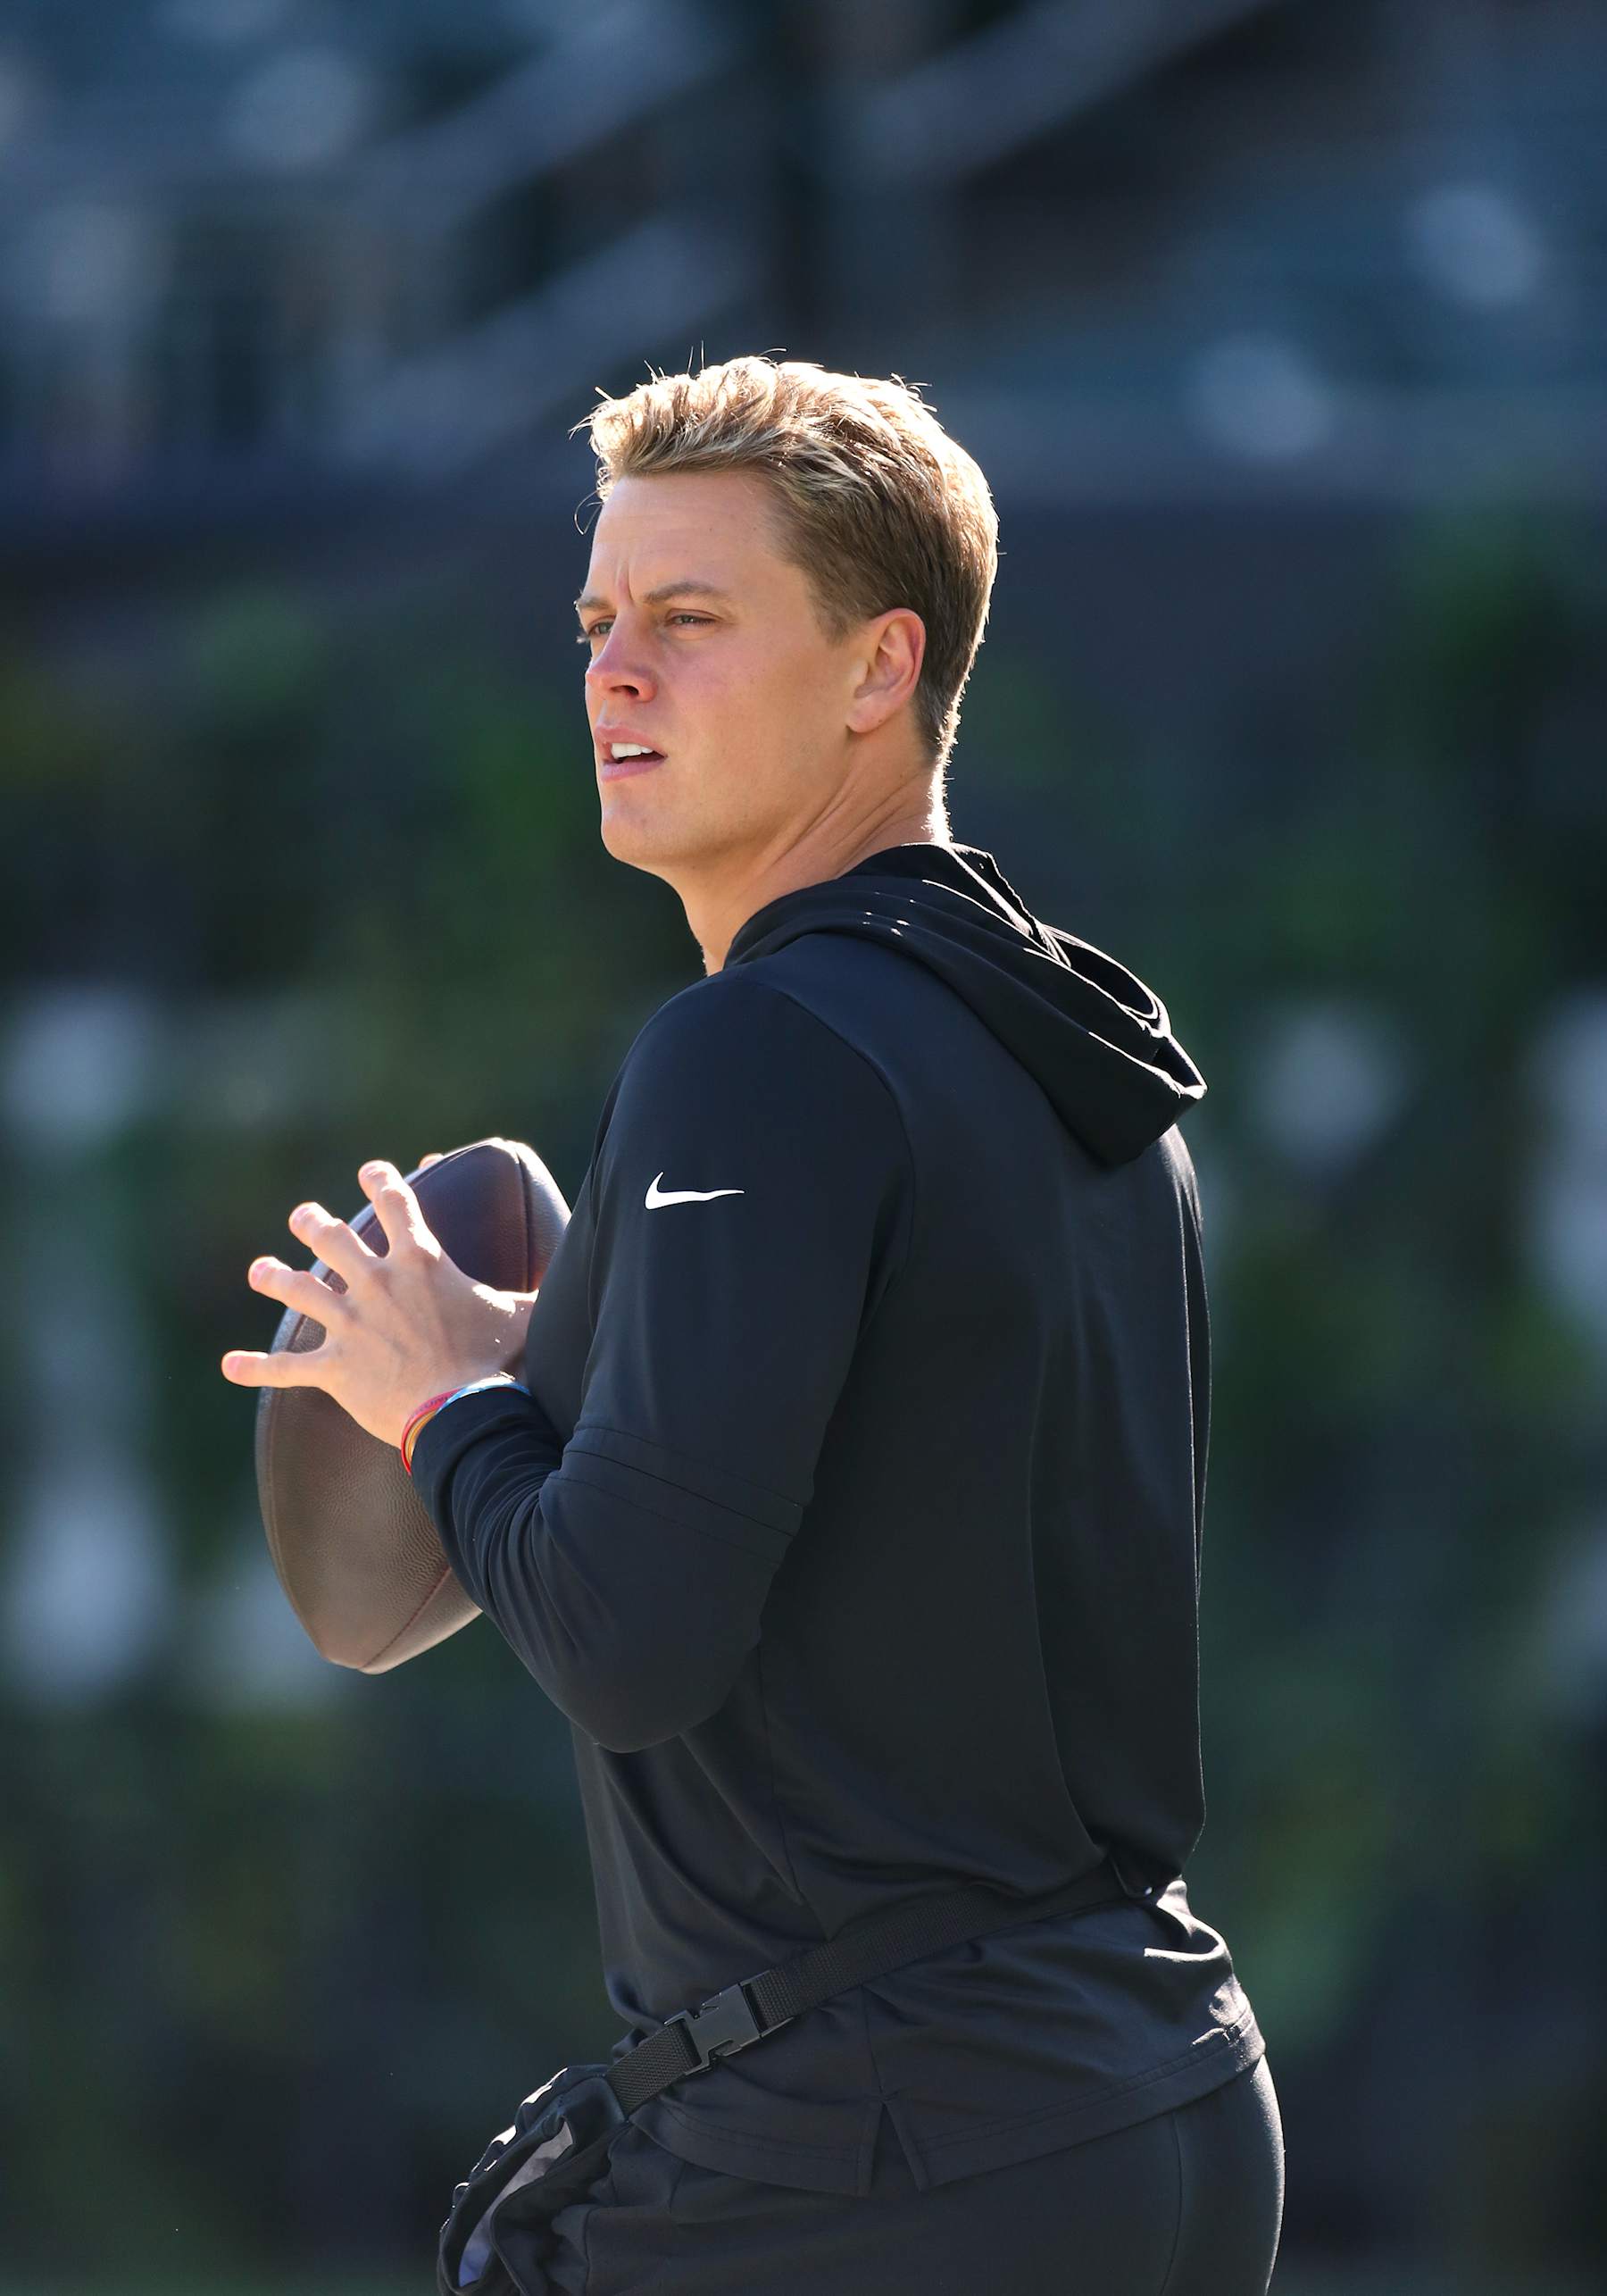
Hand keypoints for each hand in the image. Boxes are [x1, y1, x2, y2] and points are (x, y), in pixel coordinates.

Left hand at [221, 1156, 534, 1446]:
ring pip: (299, 1291)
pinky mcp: (333, 1368)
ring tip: (261, 1270)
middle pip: (333, 1239)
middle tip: (305, 1216)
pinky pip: (284, 1368)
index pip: (397, 1205)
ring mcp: (350, 1325)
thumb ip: (542, 1290)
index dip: (382, 1183)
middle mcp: (377, 1284)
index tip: (371, 1171)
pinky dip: (254, 1367)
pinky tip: (229, 1364)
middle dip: (314, 1222)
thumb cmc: (499, 1363)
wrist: (463, 1413)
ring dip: (275, 1278)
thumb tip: (581, 1275)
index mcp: (420, 1263)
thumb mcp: (527, 1316)